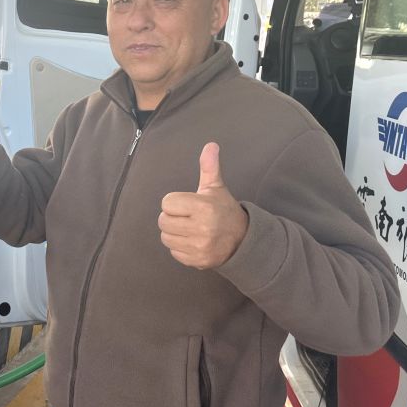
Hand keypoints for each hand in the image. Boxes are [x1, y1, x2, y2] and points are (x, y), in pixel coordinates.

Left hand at [158, 143, 247, 268]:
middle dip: (172, 217)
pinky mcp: (197, 261)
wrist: (243, 239)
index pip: (167, 203)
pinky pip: (173, 252)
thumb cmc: (223, 209)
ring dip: (174, 233)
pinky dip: (180, 247)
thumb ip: (209, 167)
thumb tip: (211, 145)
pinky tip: (192, 241)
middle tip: (187, 217)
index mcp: (203, 207)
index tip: (187, 204)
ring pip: (166, 237)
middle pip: (163, 221)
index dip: (175, 203)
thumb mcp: (216, 187)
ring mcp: (199, 247)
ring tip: (189, 228)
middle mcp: (201, 228)